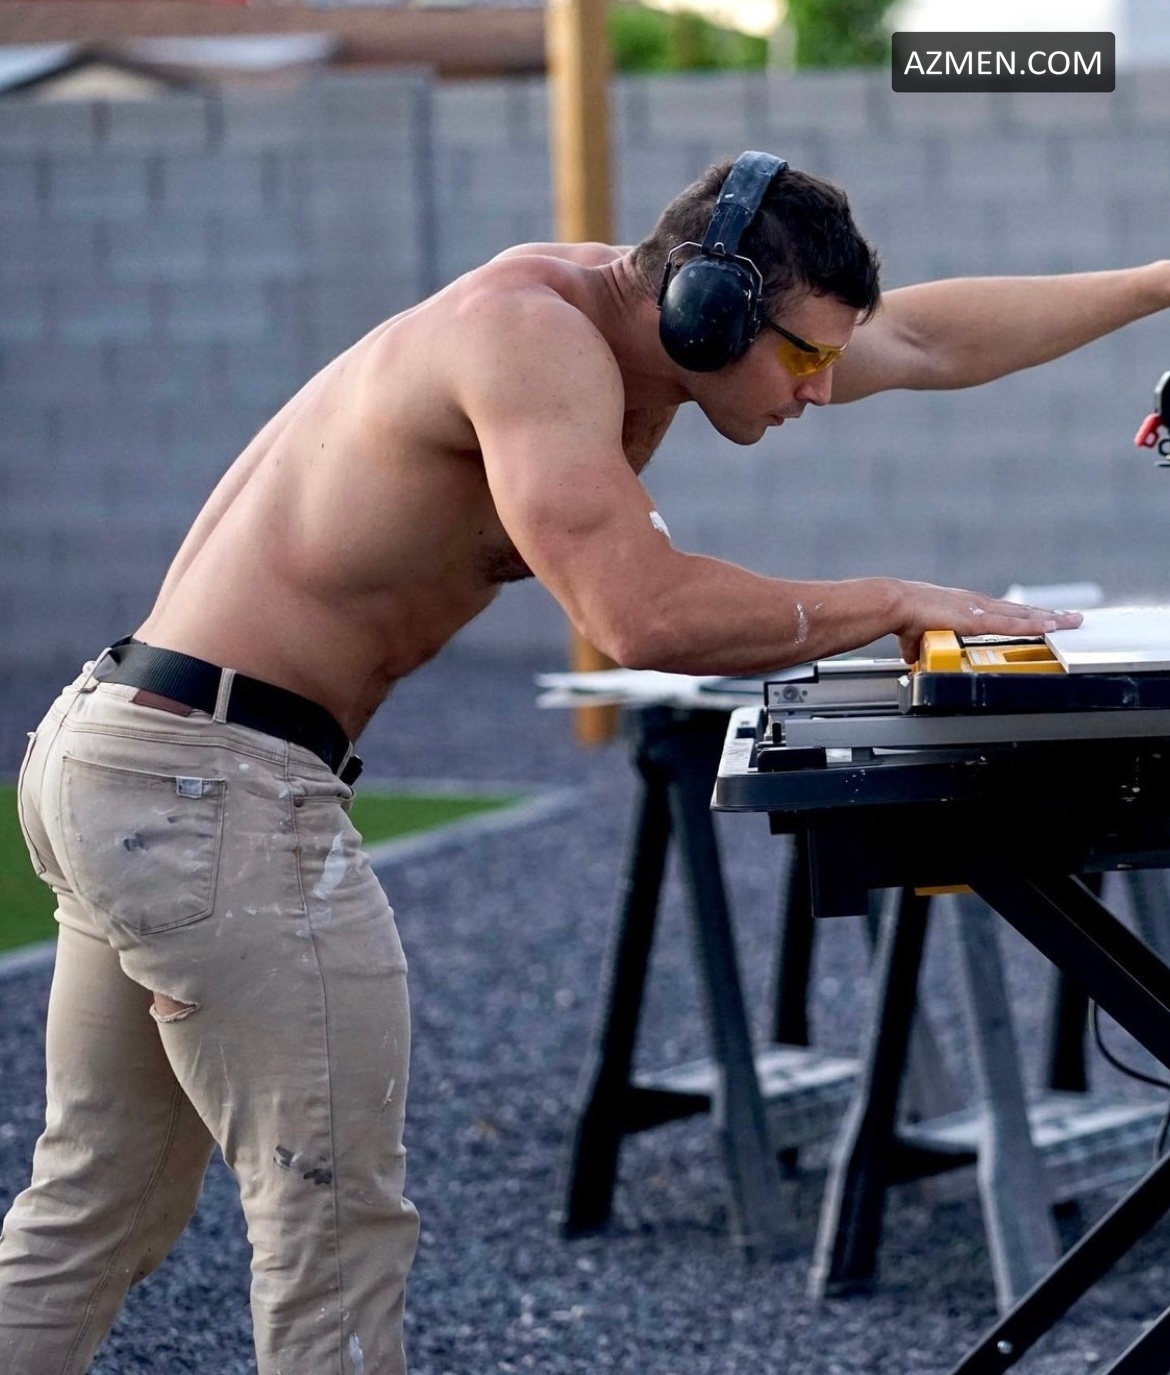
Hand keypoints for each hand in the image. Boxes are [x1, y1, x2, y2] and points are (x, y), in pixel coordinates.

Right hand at [892, 580, 1082, 664]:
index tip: (1039, 616)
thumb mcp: (915, 635)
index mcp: (965, 605)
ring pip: (1024, 614)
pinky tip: (1052, 627)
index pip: (1002, 610)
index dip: (1023, 613)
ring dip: (1049, 618)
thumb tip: (913, 655)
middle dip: (1046, 614)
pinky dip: (1035, 625)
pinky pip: (1014, 624)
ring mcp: (981, 609)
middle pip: (1020, 609)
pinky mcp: (979, 619)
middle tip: (1069, 616)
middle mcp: (978, 603)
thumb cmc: (903, 614)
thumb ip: (918, 646)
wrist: (897, 604)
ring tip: (1072, 621)